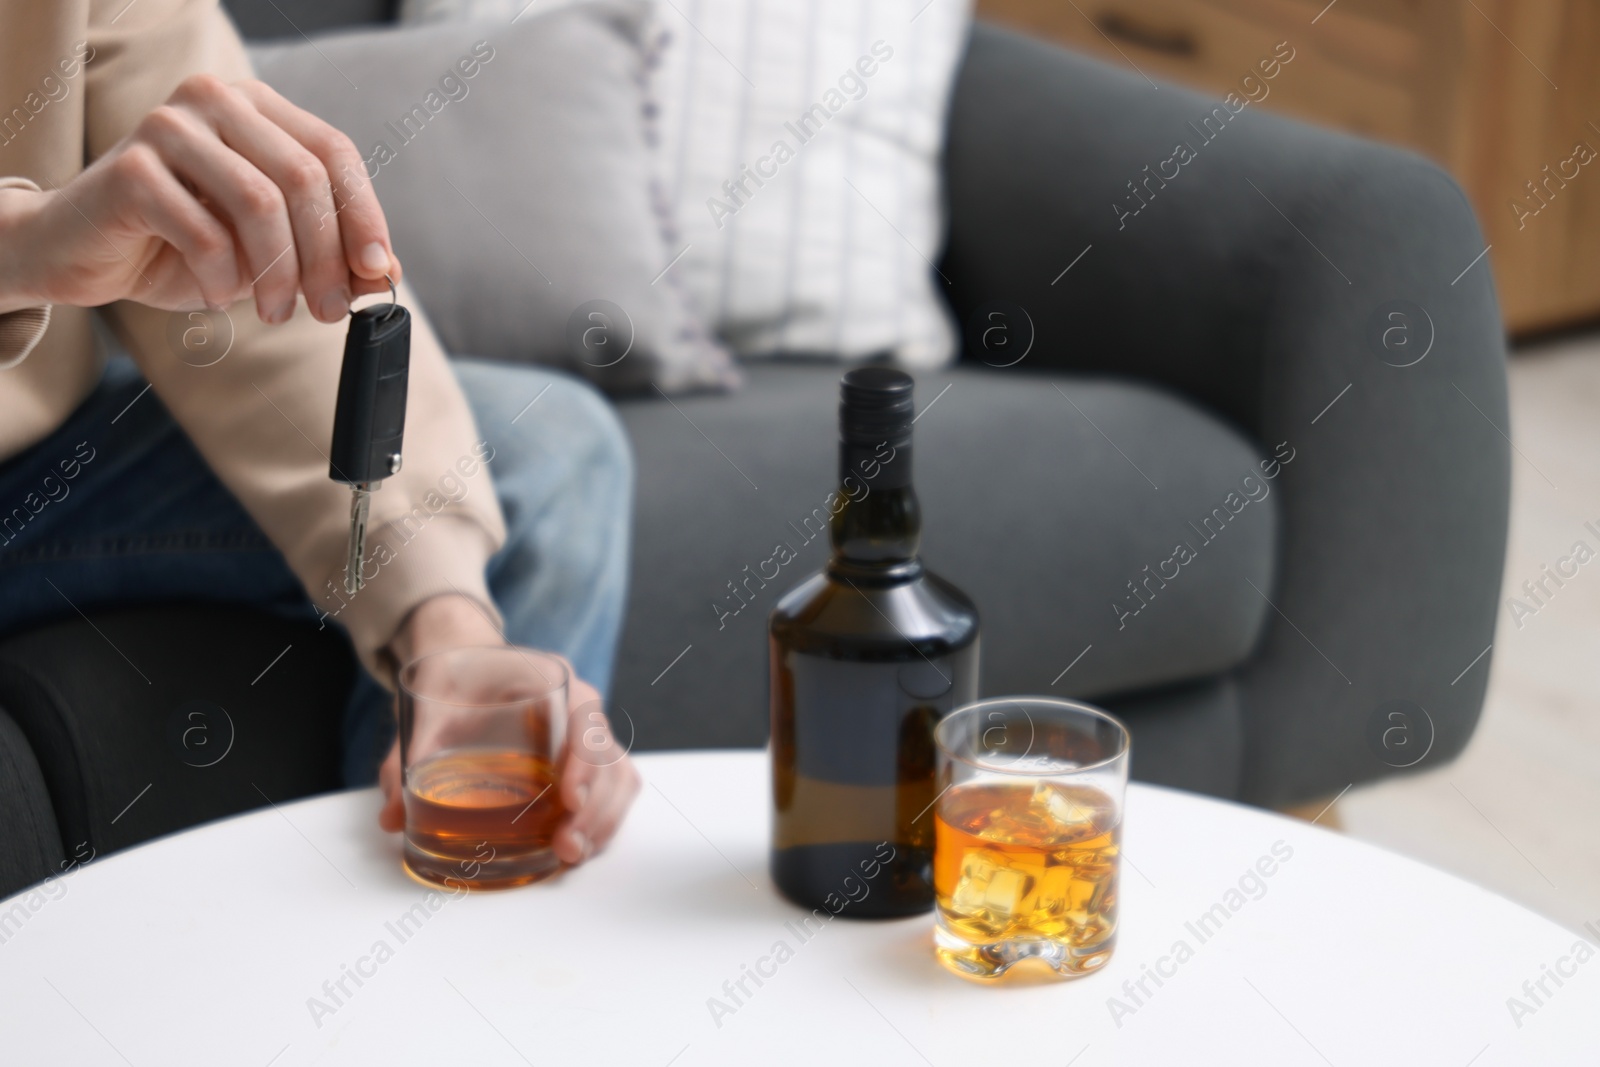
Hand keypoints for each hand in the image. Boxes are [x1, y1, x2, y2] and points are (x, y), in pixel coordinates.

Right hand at [0, 74, 397, 323]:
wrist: (81, 252)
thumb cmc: (179, 245)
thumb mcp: (267, 250)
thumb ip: (326, 253)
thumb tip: (385, 272)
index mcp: (256, 107)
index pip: (334, 152)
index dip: (364, 215)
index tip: (378, 272)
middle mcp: (214, 100)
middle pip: (304, 178)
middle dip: (327, 257)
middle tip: (329, 310)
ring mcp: (169, 127)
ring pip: (260, 203)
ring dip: (279, 273)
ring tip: (276, 311)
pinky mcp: (131, 169)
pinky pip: (206, 233)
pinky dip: (224, 279)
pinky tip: (217, 295)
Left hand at [376, 596, 641, 866]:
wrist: (464, 662)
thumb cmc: (452, 679)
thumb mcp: (424, 708)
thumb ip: (405, 759)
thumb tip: (391, 818)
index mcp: (548, 676)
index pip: (586, 715)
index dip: (585, 760)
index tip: (568, 800)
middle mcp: (578, 702)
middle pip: (609, 757)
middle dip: (594, 809)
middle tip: (567, 848)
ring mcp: (586, 731)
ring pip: (618, 777)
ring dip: (603, 821)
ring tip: (571, 856)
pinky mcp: (585, 757)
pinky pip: (612, 788)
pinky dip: (602, 820)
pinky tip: (577, 848)